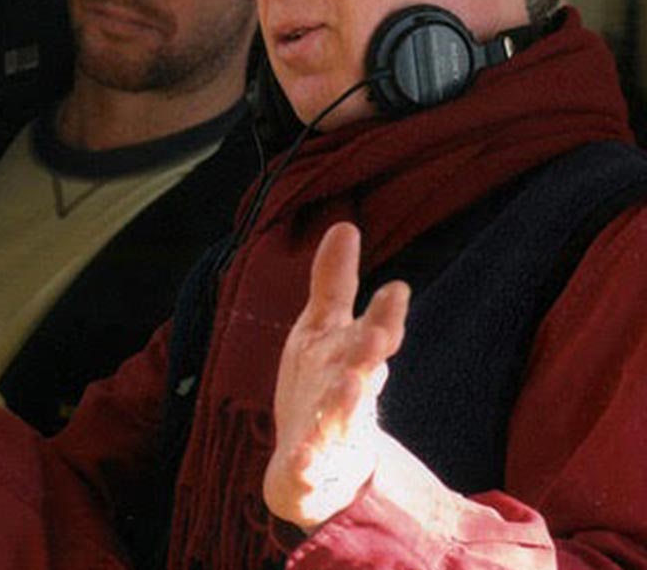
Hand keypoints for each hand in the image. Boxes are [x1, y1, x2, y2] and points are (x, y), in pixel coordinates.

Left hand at [263, 222, 409, 530]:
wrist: (315, 466)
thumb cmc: (322, 385)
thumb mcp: (323, 329)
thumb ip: (335, 283)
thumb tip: (345, 224)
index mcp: (352, 360)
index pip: (373, 333)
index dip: (384, 315)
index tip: (396, 289)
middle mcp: (348, 396)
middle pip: (362, 372)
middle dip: (370, 354)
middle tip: (380, 335)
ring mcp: (331, 436)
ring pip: (341, 419)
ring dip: (345, 403)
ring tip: (351, 385)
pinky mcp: (308, 471)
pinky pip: (306, 470)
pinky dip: (305, 466)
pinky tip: (300, 460)